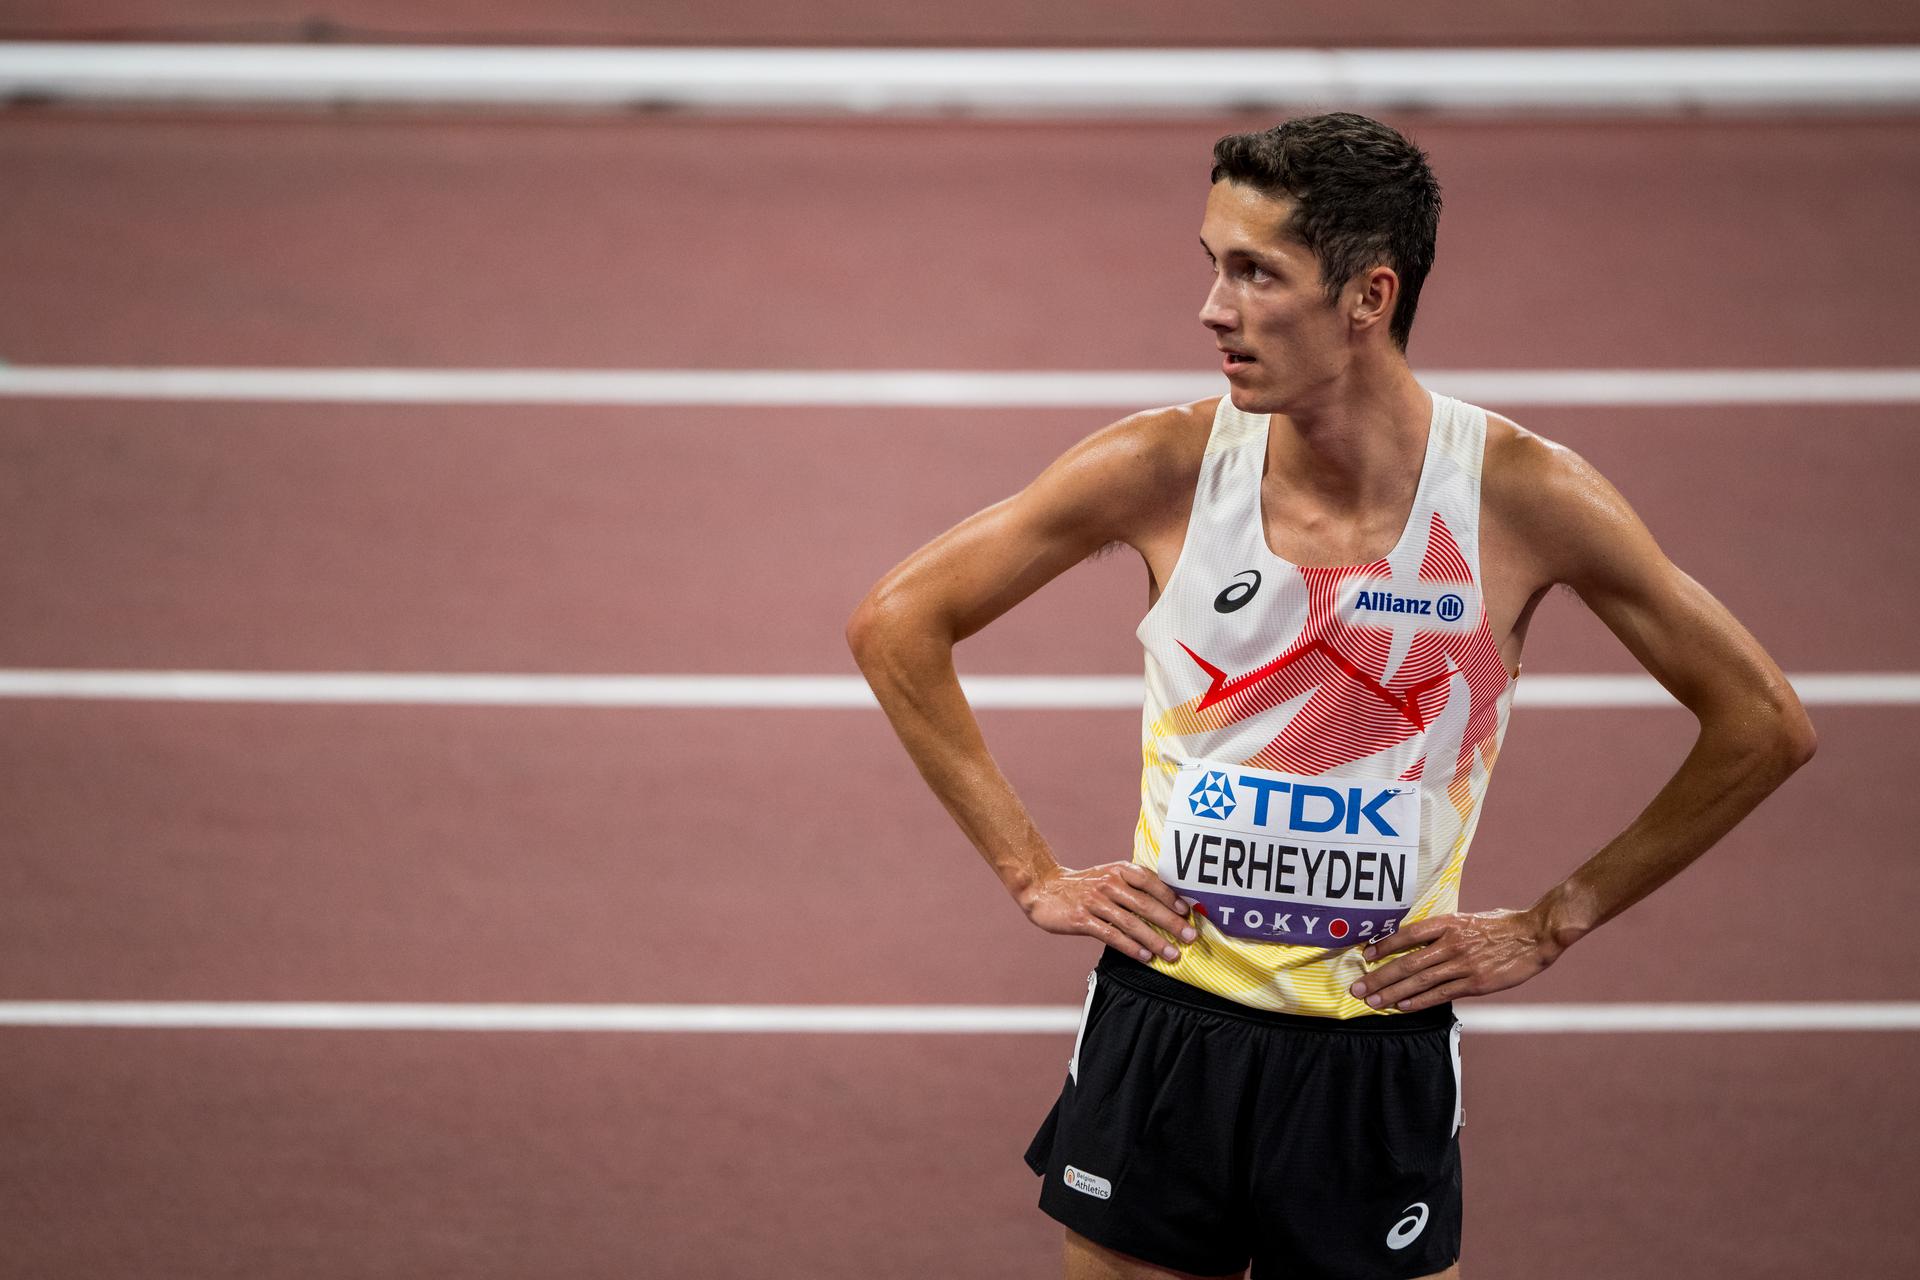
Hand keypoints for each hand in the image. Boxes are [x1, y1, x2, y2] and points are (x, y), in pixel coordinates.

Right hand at [1021, 862, 1197, 962]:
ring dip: (1154, 940)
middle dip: (1170, 922)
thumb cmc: (1083, 885)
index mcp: (1118, 870)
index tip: (1188, 912)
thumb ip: (1133, 886)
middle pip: (1145, 905)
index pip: (1150, 882)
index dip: (1170, 897)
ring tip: (1172, 954)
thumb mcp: (1108, 876)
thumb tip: (1168, 906)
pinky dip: (1130, 946)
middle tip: (1190, 937)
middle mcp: (1108, 884)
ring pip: (1130, 923)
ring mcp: (1094, 901)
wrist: (1043, 888)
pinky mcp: (1081, 919)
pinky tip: (1144, 957)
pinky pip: (1111, 935)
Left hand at [1349, 908, 1564, 1011]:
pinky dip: (1418, 1002)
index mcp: (1448, 924)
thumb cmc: (1502, 925)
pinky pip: (1441, 994)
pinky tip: (1401, 1007)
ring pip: (1419, 981)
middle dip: (1379, 977)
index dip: (1384, 945)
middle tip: (1357, 987)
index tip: (1365, 955)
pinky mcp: (1475, 983)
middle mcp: (1451, 943)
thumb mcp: (1469, 919)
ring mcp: (1463, 965)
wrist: (1535, 935)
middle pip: (1407, 962)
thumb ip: (1444, 930)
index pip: (1407, 934)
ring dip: (1392, 993)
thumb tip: (1419, 940)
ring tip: (1372, 1002)